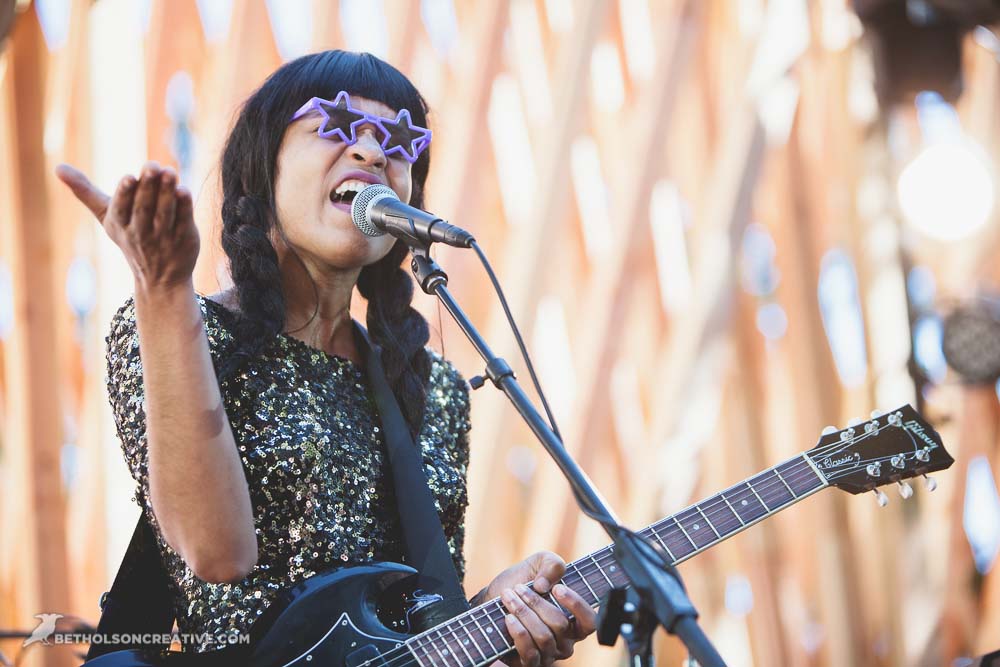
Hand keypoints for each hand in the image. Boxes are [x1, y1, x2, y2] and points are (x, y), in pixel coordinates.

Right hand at [56, 161, 198, 289]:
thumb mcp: (106, 216)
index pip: (121, 208)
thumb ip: (85, 192)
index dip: (125, 193)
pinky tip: (185, 191)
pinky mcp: (184, 238)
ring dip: (167, 192)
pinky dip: (185, 207)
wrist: (159, 278)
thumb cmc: (130, 236)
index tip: (128, 177)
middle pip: (144, 207)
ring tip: (170, 172)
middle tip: (153, 165)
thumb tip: (57, 167)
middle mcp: (140, 232)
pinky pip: (184, 221)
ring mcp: (164, 237)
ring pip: (164, 213)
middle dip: (148, 186)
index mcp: (119, 224)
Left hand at [476, 551, 595, 665]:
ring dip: (523, 613)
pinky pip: (530, 653)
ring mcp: (548, 654)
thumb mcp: (539, 562)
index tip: (557, 588)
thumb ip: (552, 564)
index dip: (576, 606)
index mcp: (575, 621)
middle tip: (519, 588)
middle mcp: (565, 642)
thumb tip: (545, 585)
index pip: (589, 622)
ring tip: (509, 598)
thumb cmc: (523, 581)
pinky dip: (518, 633)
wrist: (493, 599)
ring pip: (544, 637)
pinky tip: (509, 618)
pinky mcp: (529, 662)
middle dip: (537, 603)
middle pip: (560, 625)